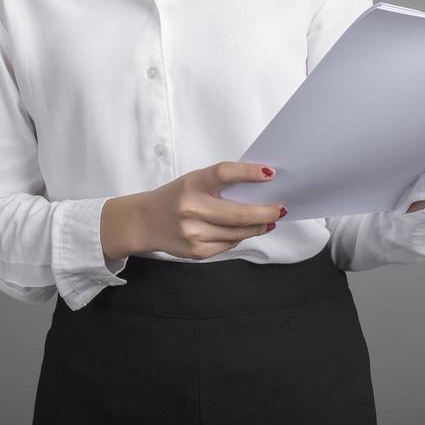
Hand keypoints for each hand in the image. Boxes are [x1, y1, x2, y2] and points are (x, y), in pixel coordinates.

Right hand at [131, 161, 286, 260]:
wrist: (143, 222)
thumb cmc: (174, 197)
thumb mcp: (192, 182)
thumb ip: (220, 184)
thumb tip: (259, 188)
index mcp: (191, 184)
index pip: (224, 173)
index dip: (249, 172)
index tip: (270, 173)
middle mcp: (191, 208)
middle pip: (238, 213)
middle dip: (266, 212)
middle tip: (280, 208)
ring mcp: (193, 233)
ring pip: (238, 233)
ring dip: (258, 227)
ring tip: (269, 220)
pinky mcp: (196, 252)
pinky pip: (229, 244)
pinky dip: (241, 237)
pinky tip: (246, 231)